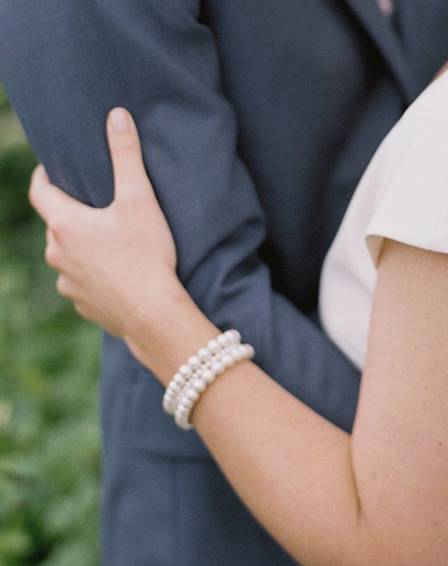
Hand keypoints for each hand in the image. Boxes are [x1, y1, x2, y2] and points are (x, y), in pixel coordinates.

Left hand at [30, 108, 181, 340]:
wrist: (153, 313)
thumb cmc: (146, 254)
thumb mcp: (139, 200)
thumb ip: (126, 156)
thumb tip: (117, 115)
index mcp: (64, 224)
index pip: (40, 191)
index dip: (45, 176)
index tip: (53, 168)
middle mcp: (56, 253)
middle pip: (57, 225)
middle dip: (72, 215)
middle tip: (97, 208)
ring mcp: (67, 282)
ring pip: (68, 257)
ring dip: (82, 248)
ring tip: (110, 244)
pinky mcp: (83, 305)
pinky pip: (81, 284)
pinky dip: (93, 276)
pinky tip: (117, 276)